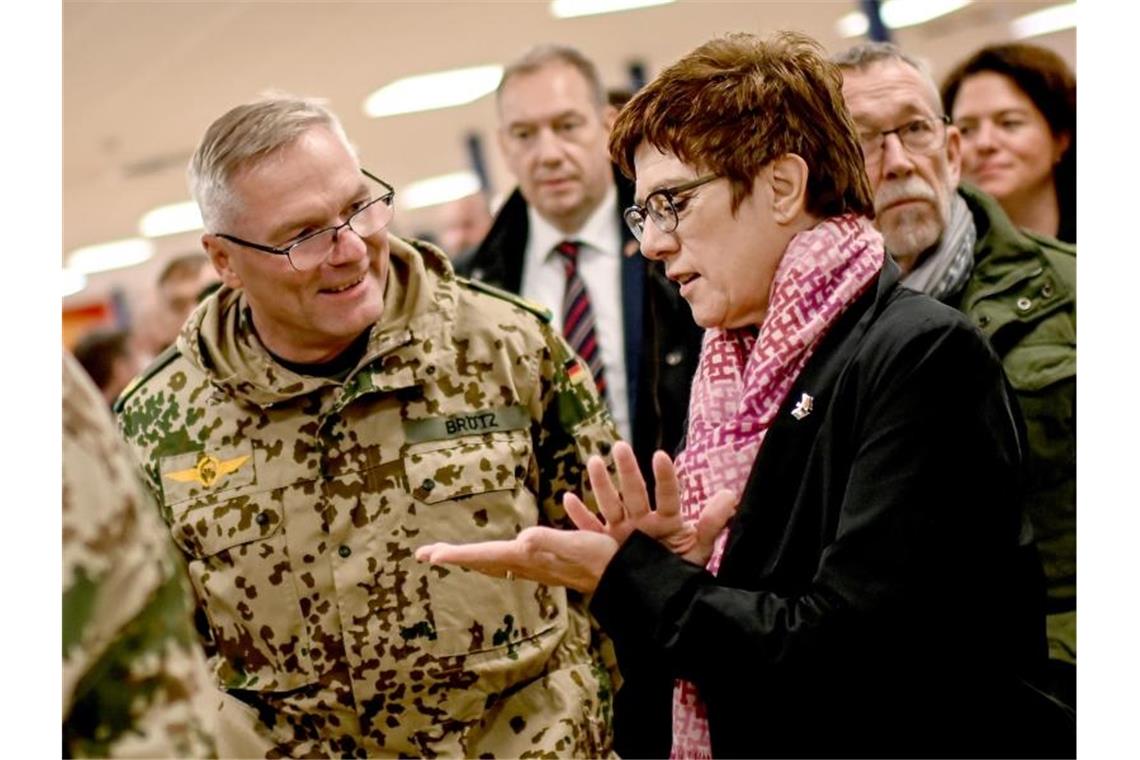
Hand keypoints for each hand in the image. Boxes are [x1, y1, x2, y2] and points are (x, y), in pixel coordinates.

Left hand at [416, 527, 617, 593]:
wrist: (625, 579)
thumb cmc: (604, 560)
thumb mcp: (578, 545)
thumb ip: (551, 541)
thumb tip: (523, 538)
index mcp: (529, 558)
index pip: (485, 557)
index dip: (457, 555)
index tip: (429, 556)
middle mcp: (528, 565)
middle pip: (483, 562)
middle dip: (455, 558)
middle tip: (426, 555)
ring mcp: (537, 568)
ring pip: (495, 565)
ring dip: (472, 559)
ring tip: (453, 556)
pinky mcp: (547, 566)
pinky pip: (511, 562)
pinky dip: (495, 557)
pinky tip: (499, 552)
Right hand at [564, 441, 737, 566]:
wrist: (664, 596)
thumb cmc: (682, 570)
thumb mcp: (698, 549)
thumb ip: (711, 524)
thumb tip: (731, 496)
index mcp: (667, 521)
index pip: (668, 495)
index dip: (665, 477)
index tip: (660, 456)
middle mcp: (643, 521)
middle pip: (635, 493)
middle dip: (627, 470)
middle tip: (620, 446)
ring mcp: (623, 531)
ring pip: (611, 504)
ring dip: (601, 484)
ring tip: (594, 461)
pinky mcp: (607, 546)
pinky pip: (591, 529)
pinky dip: (579, 516)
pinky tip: (568, 499)